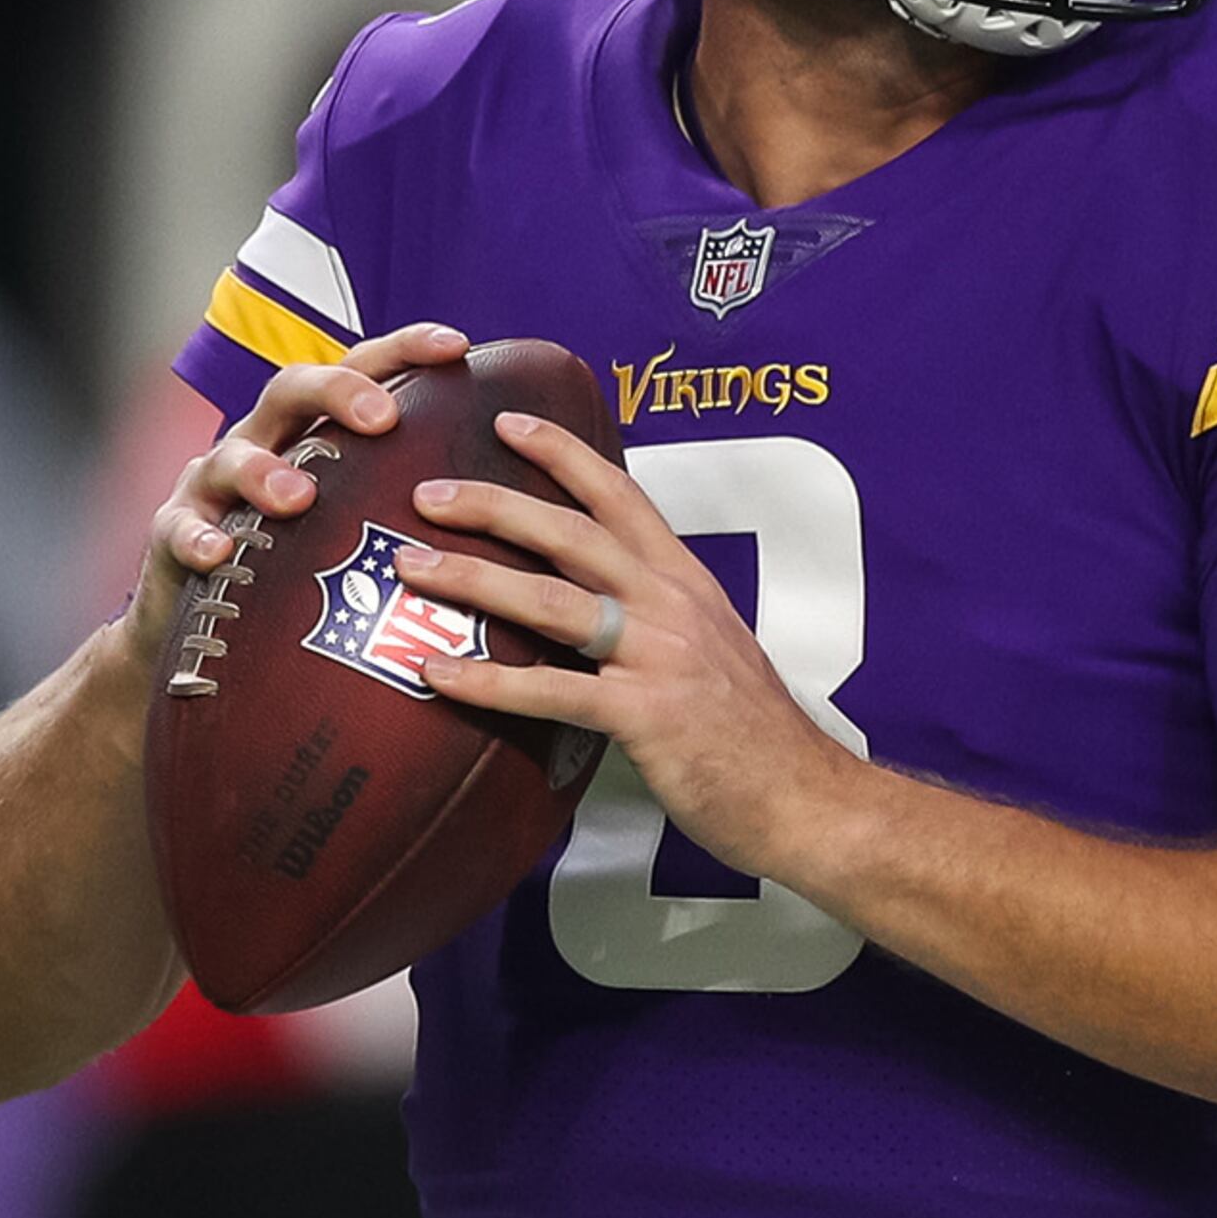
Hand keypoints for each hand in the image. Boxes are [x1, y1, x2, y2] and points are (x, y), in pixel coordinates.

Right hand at [112, 322, 471, 672]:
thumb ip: (417, 506)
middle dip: (336, 393)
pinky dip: (197, 538)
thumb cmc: (304, 571)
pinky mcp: (173, 536)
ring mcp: (212, 486)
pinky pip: (177, 529)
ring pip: (232, 457)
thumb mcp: (359, 527)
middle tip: (381, 419)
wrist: (204, 633)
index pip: (362, 372)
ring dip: (266, 472)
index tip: (457, 345)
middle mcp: (263, 442)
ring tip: (299, 497)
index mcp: (315, 432)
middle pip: (292, 389)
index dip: (405, 350)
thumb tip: (518, 507)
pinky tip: (220, 552)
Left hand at [397, 412, 863, 882]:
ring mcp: (658, 656)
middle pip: (571, 533)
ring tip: (412, 566)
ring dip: (474, 579)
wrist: (803, 795)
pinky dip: (489, 680)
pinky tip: (439, 672)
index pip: (621, 495)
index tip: (510, 421)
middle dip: (494, 505)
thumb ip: (656, 619)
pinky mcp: (644, 714)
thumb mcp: (711, 649)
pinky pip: (552, 691)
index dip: (564, 453)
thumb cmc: (753, 733)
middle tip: (428, 491)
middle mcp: (671, 604)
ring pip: (552, 599)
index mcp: (686, 581)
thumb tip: (596, 611)